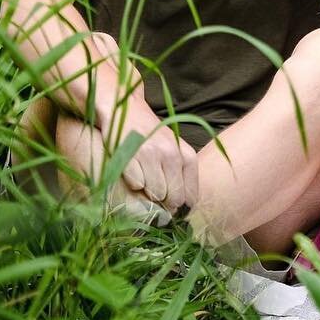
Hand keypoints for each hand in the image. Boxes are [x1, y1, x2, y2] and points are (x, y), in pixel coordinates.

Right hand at [100, 98, 198, 215]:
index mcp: (187, 154)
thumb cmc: (153, 136)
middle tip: (155, 192)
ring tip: (144, 176)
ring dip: (147, 193)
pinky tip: (132, 169)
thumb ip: (181, 175)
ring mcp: (151, 154)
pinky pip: (136, 185)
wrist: (128, 110)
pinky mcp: (131, 156)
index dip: (181, 207)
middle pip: (173, 199)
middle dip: (164, 204)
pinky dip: (132, 183)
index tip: (172, 208)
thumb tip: (181, 209)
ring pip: (154, 194)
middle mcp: (172, 154)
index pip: (191, 196)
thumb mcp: (174, 150)